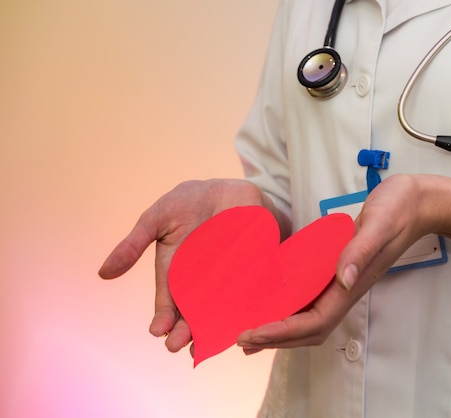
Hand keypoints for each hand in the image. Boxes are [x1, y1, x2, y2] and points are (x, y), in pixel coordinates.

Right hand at [99, 179, 290, 352]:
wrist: (227, 189)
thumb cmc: (187, 203)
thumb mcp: (156, 219)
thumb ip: (134, 245)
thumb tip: (103, 274)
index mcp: (175, 274)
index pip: (168, 303)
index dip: (163, 318)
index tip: (158, 331)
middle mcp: (200, 284)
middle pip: (193, 314)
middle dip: (185, 331)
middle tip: (179, 345)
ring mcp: (226, 280)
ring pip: (219, 310)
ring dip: (213, 327)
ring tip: (207, 344)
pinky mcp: (251, 272)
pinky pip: (248, 293)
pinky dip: (246, 308)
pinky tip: (242, 322)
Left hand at [237, 174, 448, 350]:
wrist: (416, 203)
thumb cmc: (399, 209)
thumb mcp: (380, 224)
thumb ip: (360, 251)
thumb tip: (343, 280)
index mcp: (352, 284)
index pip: (315, 321)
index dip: (284, 332)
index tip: (254, 333)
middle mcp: (345, 289)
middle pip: (309, 330)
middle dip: (276, 339)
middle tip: (241, 340)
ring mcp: (342, 283)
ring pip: (309, 320)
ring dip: (280, 332)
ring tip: (250, 336)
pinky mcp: (338, 272)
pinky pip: (311, 300)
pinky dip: (288, 311)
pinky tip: (271, 306)